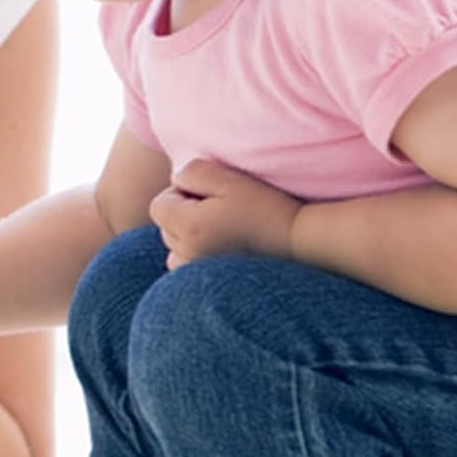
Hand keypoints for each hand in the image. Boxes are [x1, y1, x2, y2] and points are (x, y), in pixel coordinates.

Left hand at [150, 159, 302, 270]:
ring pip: (174, 247)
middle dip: (185, 214)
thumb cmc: (263, 207)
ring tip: (223, 231)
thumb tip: (175, 184)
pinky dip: (197, 255)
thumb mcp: (227, 178)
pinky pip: (186, 266)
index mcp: (188, 227)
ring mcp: (196, 272)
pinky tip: (223, 249)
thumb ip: (191, 173)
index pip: (159, 206)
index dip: (181, 194)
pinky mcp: (209, 283)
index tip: (210, 195)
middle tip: (222, 211)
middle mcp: (187, 254)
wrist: (298, 243)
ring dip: (189, 236)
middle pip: (165, 227)